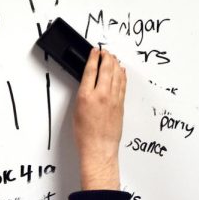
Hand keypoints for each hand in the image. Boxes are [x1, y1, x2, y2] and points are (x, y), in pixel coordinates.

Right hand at [72, 48, 126, 189]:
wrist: (98, 148)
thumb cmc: (85, 134)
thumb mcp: (76, 110)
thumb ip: (83, 94)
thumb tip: (88, 83)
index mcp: (86, 96)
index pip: (90, 71)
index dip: (93, 58)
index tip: (94, 51)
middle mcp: (101, 95)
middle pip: (106, 69)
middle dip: (105, 57)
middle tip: (104, 51)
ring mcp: (113, 99)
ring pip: (116, 75)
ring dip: (115, 64)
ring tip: (113, 57)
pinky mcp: (121, 105)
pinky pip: (122, 85)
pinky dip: (122, 75)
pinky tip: (121, 71)